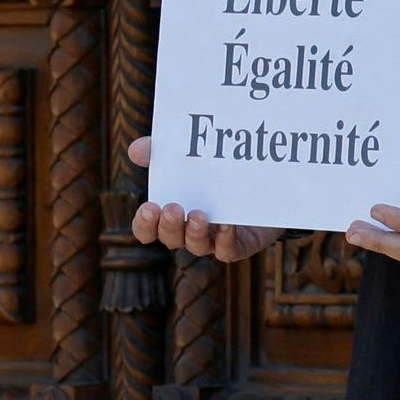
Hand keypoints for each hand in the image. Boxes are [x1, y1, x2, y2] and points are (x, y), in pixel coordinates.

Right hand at [124, 136, 280, 263]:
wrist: (265, 179)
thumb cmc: (216, 170)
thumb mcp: (188, 156)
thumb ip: (160, 151)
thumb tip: (134, 150)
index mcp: (172, 214)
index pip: (148, 229)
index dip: (144, 224)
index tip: (148, 208)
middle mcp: (190, 230)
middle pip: (171, 239)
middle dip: (168, 226)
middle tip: (172, 208)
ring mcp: (215, 239)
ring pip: (198, 246)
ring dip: (194, 233)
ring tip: (198, 214)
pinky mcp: (241, 244)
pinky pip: (229, 250)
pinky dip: (226, 240)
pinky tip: (227, 224)